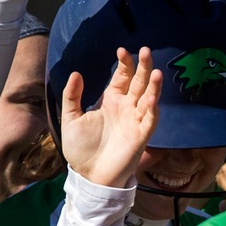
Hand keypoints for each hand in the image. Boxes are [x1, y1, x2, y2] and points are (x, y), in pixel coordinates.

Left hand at [60, 47, 159, 188]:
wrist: (88, 175)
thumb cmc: (81, 148)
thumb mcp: (70, 118)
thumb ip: (72, 96)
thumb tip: (76, 73)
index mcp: (111, 101)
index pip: (122, 78)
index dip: (124, 64)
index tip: (121, 50)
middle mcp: (126, 108)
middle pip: (138, 83)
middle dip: (142, 67)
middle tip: (146, 50)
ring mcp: (135, 121)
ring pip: (148, 99)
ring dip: (153, 86)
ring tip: (155, 72)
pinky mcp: (141, 136)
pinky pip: (150, 120)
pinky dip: (152, 109)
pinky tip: (153, 98)